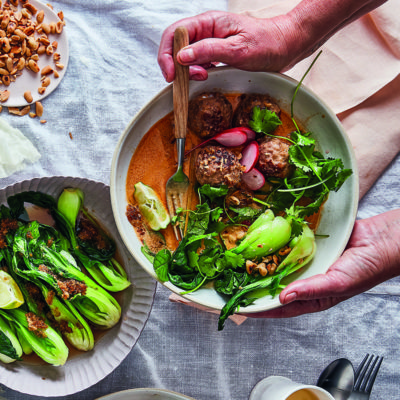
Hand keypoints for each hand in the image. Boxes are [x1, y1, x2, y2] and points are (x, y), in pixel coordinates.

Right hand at [158, 1, 387, 82]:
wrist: (285, 46)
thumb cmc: (266, 44)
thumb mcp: (237, 49)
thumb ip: (208, 51)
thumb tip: (181, 57)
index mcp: (208, 23)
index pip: (175, 34)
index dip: (168, 54)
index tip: (172, 75)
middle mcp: (206, 31)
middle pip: (176, 46)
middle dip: (177, 65)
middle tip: (188, 80)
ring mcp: (210, 42)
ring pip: (186, 56)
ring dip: (188, 70)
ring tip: (203, 77)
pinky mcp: (216, 53)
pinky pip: (198, 63)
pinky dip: (198, 72)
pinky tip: (207, 76)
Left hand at [243, 209, 399, 317]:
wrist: (382, 239)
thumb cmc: (367, 268)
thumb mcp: (339, 283)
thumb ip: (312, 290)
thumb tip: (284, 297)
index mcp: (311, 296)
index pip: (279, 306)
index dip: (258, 307)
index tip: (237, 306)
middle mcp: (304, 279)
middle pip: (273, 284)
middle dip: (253, 284)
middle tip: (231, 281)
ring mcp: (304, 261)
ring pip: (277, 264)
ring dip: (261, 262)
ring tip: (239, 261)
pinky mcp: (306, 244)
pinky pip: (286, 245)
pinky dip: (274, 244)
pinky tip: (260, 239)